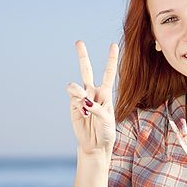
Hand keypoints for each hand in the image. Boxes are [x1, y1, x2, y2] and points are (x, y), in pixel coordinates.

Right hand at [67, 40, 118, 154]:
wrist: (95, 145)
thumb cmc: (106, 132)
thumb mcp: (107, 119)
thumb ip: (97, 107)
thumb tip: (84, 100)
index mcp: (106, 93)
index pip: (108, 73)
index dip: (111, 59)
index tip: (113, 45)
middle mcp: (93, 93)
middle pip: (86, 70)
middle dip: (82, 56)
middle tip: (78, 42)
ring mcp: (82, 99)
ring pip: (76, 87)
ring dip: (78, 92)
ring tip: (85, 105)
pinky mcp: (73, 106)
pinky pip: (73, 100)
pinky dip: (78, 106)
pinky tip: (84, 114)